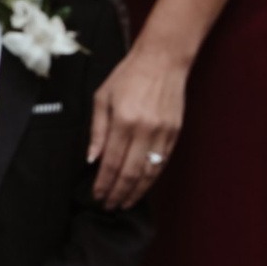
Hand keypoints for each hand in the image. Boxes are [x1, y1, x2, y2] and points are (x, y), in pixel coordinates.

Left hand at [89, 41, 185, 210]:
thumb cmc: (129, 75)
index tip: (97, 195)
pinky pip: (162, 163)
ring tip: (124, 203)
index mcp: (123, 120)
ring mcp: (162, 133)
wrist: (162, 60)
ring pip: (148, 173)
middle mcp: (144, 129)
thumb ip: (97, 130)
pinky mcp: (175, 133)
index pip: (111, 162)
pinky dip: (151, 179)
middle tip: (109, 205)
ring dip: (135, 192)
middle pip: (130, 173)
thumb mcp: (102, 97)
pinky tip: (142, 187)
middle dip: (118, 193)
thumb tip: (91, 159)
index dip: (103, 183)